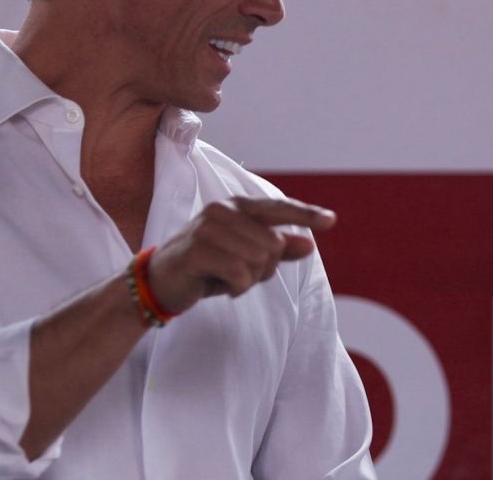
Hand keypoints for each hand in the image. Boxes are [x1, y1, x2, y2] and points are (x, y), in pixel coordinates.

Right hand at [145, 196, 334, 313]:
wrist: (161, 282)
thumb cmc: (207, 266)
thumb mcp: (246, 258)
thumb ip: (277, 250)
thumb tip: (309, 245)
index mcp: (238, 206)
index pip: (279, 209)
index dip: (306, 215)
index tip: (331, 220)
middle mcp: (223, 210)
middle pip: (273, 245)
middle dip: (264, 269)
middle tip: (240, 275)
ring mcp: (208, 227)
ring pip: (258, 260)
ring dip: (249, 280)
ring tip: (227, 279)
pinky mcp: (197, 249)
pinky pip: (240, 273)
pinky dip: (237, 288)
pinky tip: (220, 286)